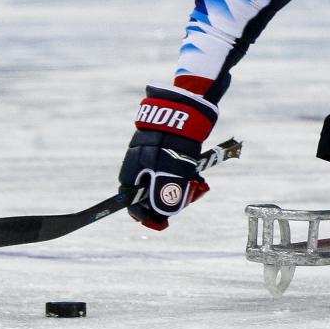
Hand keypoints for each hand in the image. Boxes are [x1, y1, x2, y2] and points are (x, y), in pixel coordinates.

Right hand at [118, 85, 217, 229]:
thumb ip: (166, 193)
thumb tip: (162, 214)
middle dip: (169, 199)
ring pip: (165, 179)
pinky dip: (185, 172)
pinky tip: (197, 171)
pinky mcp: (167, 145)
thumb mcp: (171, 170)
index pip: (132, 200)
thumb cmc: (175, 139)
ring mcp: (152, 153)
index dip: (146, 214)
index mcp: (133, 169)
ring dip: (180, 185)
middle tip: (187, 197)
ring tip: (197, 183)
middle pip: (151, 191)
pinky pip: (174, 166)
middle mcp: (139, 162)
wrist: (187, 105)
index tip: (162, 223)